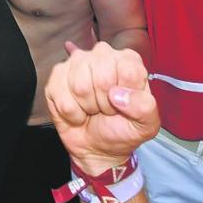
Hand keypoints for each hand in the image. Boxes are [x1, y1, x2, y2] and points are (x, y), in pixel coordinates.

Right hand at [46, 42, 159, 176]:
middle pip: (102, 77)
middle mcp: (103, 54)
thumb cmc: (122, 130)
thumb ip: (145, 107)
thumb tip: (118, 94)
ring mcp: (76, 62)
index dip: (125, 96)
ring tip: (92, 108)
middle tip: (106, 109)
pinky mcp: (57, 75)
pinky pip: (61, 96)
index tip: (123, 105)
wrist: (96, 147)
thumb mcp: (146, 125)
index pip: (128, 71)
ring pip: (79, 86)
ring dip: (86, 107)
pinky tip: (77, 111)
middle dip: (104, 103)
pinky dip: (70, 112)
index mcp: (128, 61)